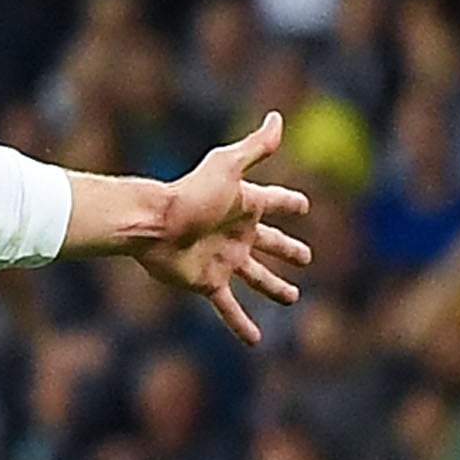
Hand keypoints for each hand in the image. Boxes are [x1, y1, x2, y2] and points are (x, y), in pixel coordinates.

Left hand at [134, 116, 311, 344]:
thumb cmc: (190, 194)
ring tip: (292, 298)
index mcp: (245, 206)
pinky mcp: (208, 283)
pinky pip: (229, 308)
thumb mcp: (228, 168)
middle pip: (271, 244)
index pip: (275, 203)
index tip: (303, 206)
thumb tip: (278, 117)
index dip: (289, 204)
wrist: (154, 225)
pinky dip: (241, 324)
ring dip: (275, 288)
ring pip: (258, 278)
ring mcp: (224, 260)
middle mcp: (237, 234)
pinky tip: (255, 341)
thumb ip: (256, 147)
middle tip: (306, 257)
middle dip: (288, 250)